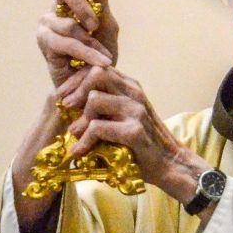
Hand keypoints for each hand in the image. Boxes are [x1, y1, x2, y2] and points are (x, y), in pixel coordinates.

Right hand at [37, 0, 118, 88]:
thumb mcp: (107, 25)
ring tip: (104, 56)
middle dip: (83, 6)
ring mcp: (46, 25)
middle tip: (96, 24)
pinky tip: (101, 61)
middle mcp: (55, 7)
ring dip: (90, 40)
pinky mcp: (45, 44)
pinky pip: (67, 44)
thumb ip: (100, 0)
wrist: (95, 85)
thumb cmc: (100, 55)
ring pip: (68, 23)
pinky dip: (86, 53)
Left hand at [58, 66, 208, 203]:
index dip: (76, 80)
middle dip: (76, 91)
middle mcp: (134, 93)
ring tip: (74, 134)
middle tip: (66, 108)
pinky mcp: (134, 131)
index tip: (63, 96)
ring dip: (80, 119)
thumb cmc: (140, 142)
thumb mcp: (122, 117)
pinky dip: (84, 141)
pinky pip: (98, 128)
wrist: (168, 164)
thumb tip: (69, 102)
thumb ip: (104, 105)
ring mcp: (136, 110)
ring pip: (94, 100)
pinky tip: (79, 151)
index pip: (98, 68)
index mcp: (130, 86)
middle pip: (96, 75)